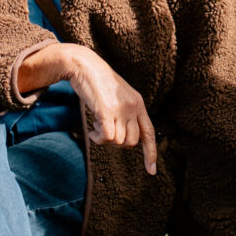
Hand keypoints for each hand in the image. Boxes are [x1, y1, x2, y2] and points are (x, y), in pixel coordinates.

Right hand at [55, 44, 157, 173]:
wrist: (84, 65)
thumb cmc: (97, 81)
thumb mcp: (117, 96)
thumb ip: (125, 112)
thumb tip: (123, 137)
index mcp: (139, 103)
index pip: (149, 133)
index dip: (151, 153)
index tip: (151, 171)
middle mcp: (134, 107)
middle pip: (131, 142)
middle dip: (116, 141)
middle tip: (104, 129)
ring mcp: (121, 109)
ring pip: (118, 141)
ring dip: (105, 138)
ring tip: (96, 124)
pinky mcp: (107, 111)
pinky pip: (107, 137)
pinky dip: (98, 138)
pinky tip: (92, 129)